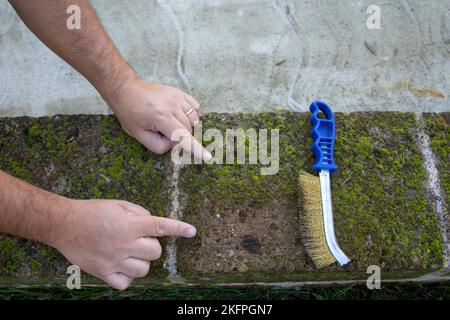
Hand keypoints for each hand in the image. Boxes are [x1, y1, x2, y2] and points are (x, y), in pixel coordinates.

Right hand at [52, 199, 195, 289]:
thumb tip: (152, 223)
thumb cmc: (92, 211)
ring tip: (130, 253)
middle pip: (155, 253)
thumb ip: (140, 213)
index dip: (179, 229)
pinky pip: (125, 283)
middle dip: (152, 246)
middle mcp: (124, 244)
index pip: (161, 227)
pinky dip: (127, 277)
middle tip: (139, 239)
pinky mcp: (103, 273)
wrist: (64, 224)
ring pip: (144, 270)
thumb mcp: (119, 204)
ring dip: (142, 262)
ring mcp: (114, 261)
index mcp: (129, 225)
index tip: (192, 231)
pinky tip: (121, 266)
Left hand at [107, 78, 211, 160]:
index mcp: (161, 117)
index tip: (208, 157)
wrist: (127, 90)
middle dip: (179, 136)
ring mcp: (177, 97)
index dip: (195, 148)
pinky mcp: (180, 93)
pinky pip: (195, 107)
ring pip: (194, 119)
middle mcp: (172, 105)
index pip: (182, 136)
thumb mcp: (139, 136)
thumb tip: (176, 143)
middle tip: (161, 131)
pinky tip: (178, 115)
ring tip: (168, 123)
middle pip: (188, 129)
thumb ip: (159, 145)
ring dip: (185, 126)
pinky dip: (190, 115)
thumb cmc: (130, 114)